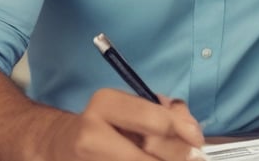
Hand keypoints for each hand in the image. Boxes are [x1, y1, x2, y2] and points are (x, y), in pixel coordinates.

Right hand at [34, 89, 205, 160]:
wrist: (61, 144)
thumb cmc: (109, 121)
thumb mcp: (136, 105)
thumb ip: (168, 111)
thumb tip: (192, 132)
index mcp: (107, 103)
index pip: (158, 122)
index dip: (185, 134)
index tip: (197, 141)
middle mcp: (92, 133)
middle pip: (152, 154)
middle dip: (179, 157)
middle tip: (194, 158)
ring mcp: (88, 160)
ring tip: (173, 159)